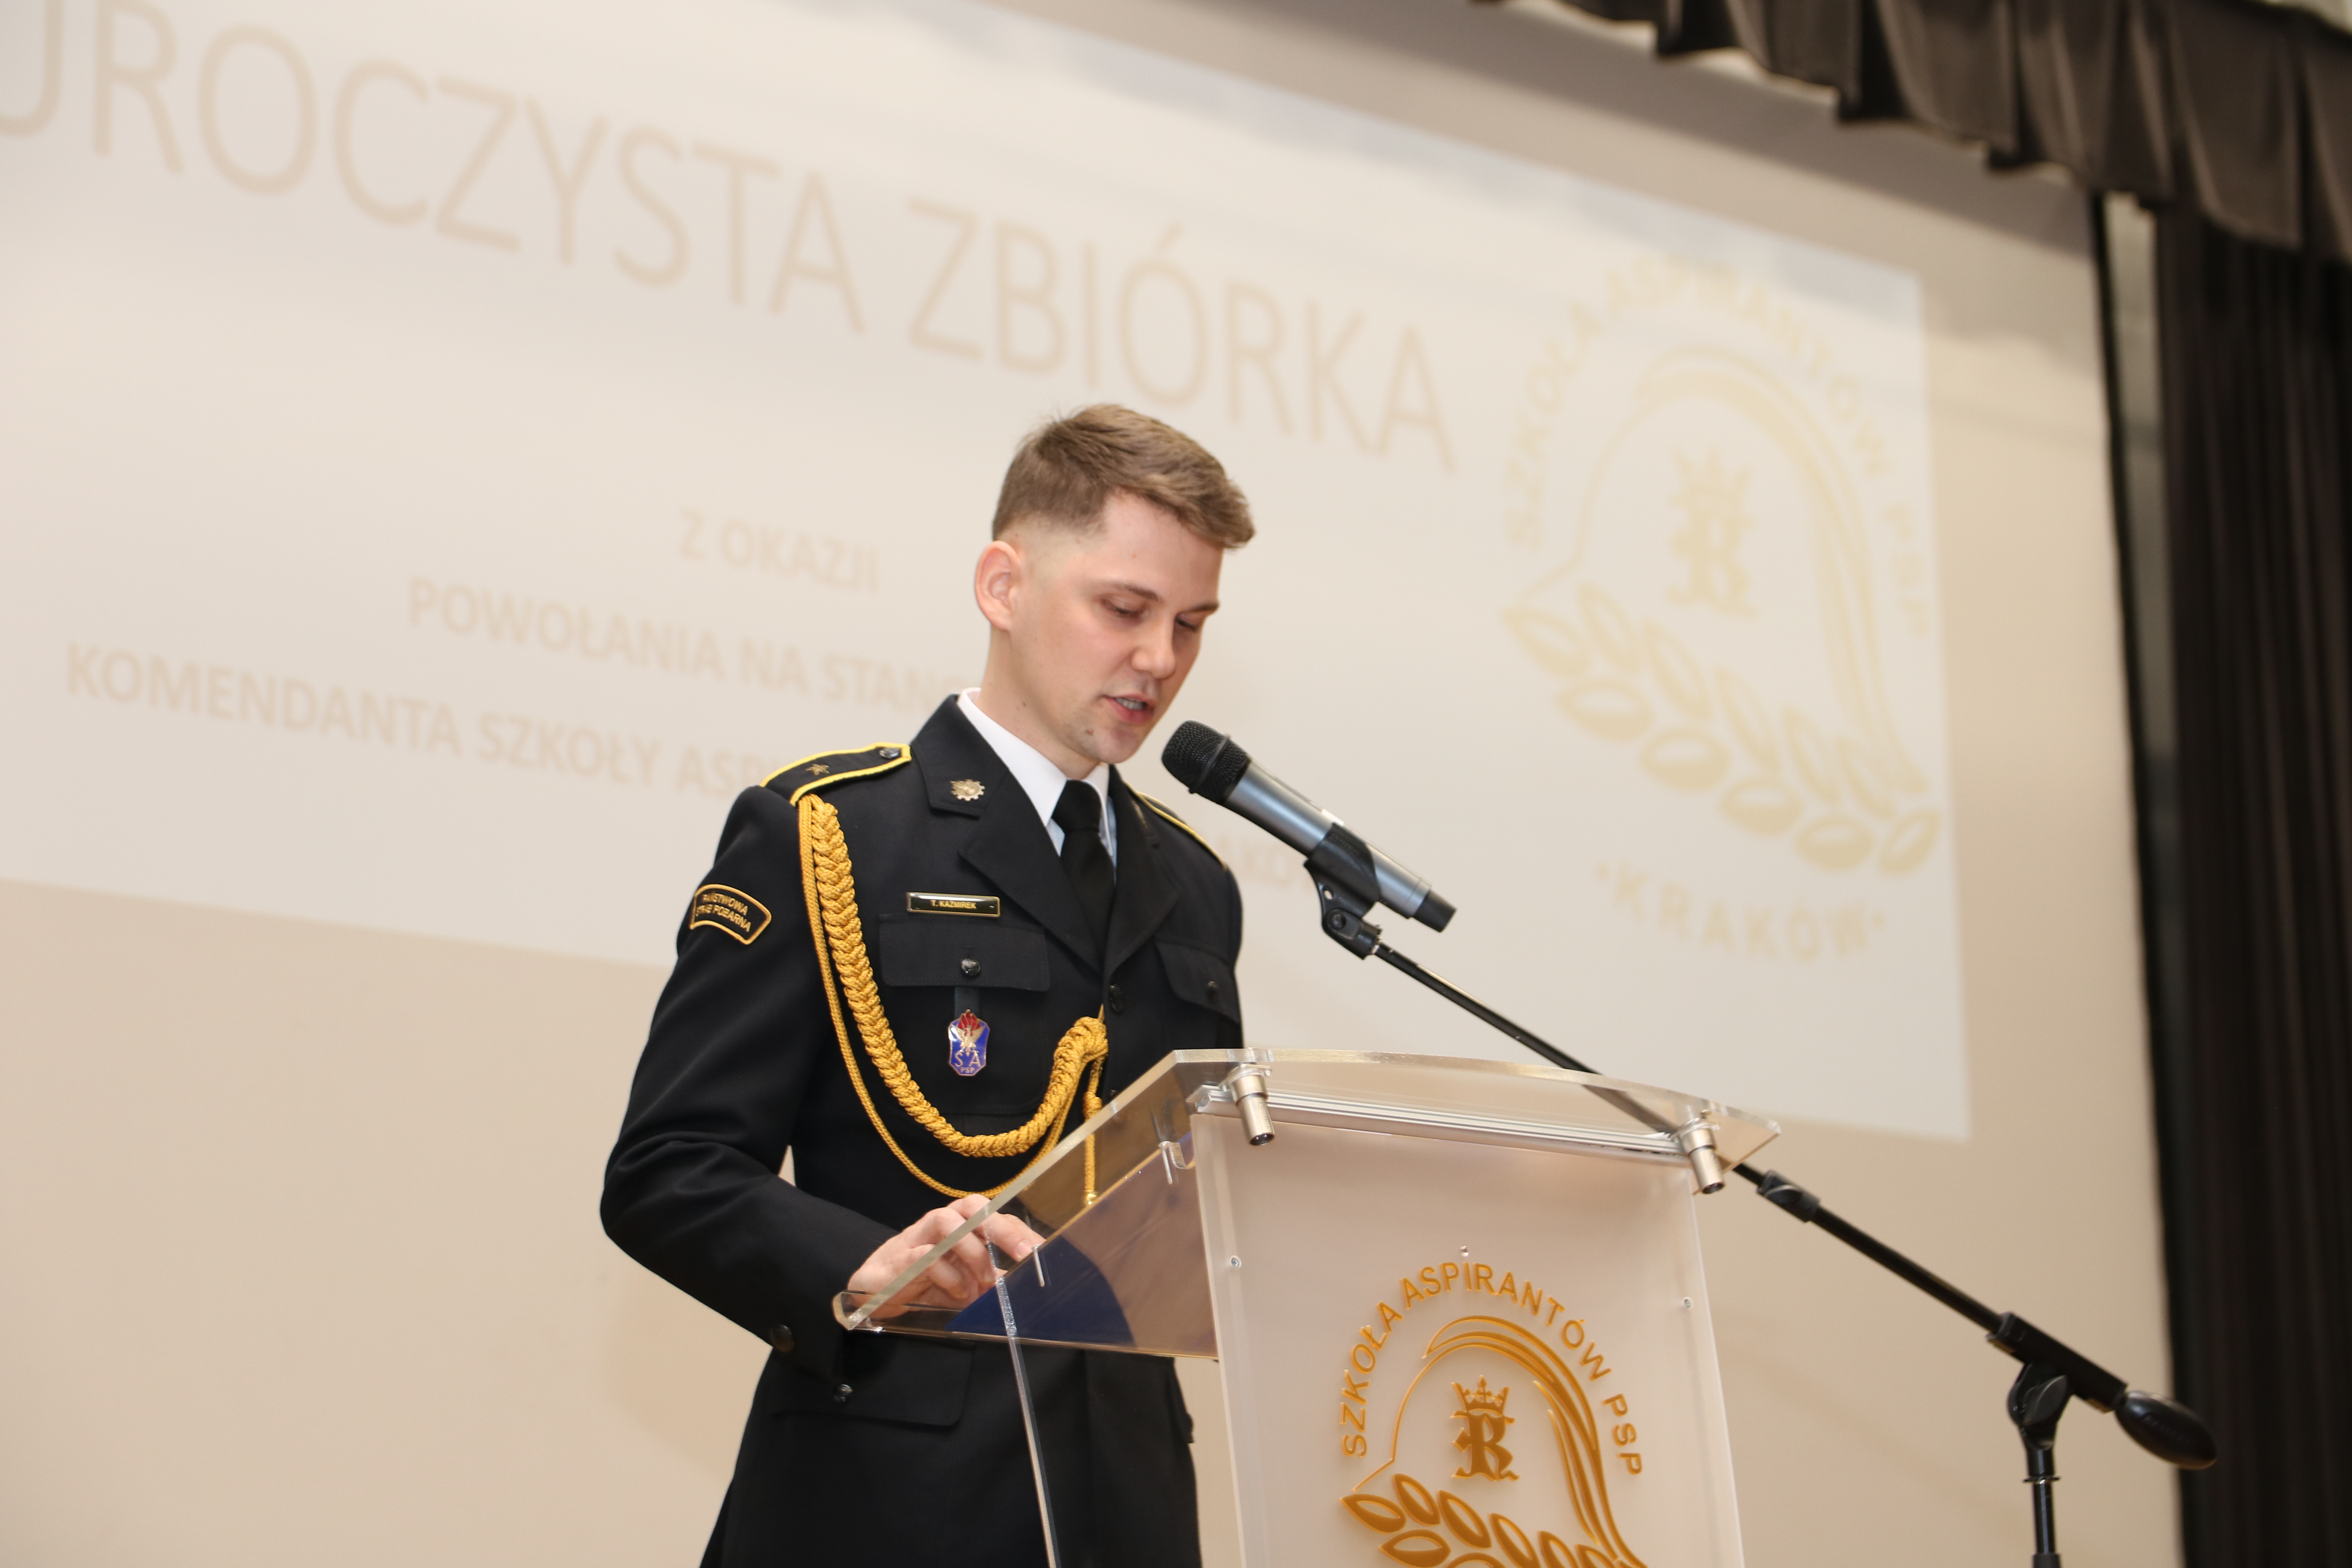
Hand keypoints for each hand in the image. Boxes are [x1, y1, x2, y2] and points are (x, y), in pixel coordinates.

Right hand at [846, 1195, 1044, 1318]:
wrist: (879, 1289)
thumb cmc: (929, 1280)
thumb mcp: (968, 1282)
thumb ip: (992, 1281)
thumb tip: (1023, 1288)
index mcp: (963, 1223)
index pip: (996, 1215)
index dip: (1020, 1230)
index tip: (1041, 1252)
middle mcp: (944, 1222)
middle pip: (974, 1208)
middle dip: (1002, 1229)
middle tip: (1023, 1254)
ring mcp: (921, 1236)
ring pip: (947, 1221)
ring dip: (972, 1250)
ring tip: (984, 1280)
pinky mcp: (902, 1257)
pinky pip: (924, 1255)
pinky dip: (946, 1273)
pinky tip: (958, 1291)